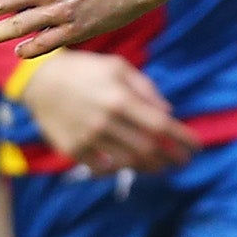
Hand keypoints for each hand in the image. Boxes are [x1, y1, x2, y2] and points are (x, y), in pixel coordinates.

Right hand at [14, 49, 198, 173]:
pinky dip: (119, 169)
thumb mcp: (118, 67)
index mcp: (120, 98)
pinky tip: (128, 165)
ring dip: (150, 168)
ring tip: (161, 167)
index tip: (197, 148)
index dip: (182, 139)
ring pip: (128, 163)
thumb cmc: (85, 70)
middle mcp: (105, 121)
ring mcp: (88, 138)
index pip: (161, 126)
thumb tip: (169, 113)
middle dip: (171, 159)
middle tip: (182, 162)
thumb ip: (146, 89)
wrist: (40, 80)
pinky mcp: (73, 149)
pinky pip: (102, 168)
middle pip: (148, 149)